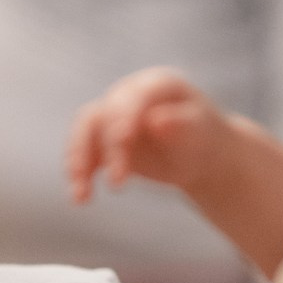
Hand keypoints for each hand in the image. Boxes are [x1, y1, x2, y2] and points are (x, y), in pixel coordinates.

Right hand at [66, 69, 236, 204]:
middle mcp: (127, 94)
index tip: (123, 140)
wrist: (200, 156)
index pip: (133, 97)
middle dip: (110, 150)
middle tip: (118, 183)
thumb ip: (180, 124)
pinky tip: (80, 198)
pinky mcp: (101, 140)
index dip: (125, 116)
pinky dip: (80, 175)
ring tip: (82, 196)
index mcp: (155, 84)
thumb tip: (155, 121)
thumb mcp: (199, 132)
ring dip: (80, 162)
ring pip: (85, 132)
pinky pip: (84, 154)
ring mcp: (111, 116)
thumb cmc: (203, 139)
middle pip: (106, 116)